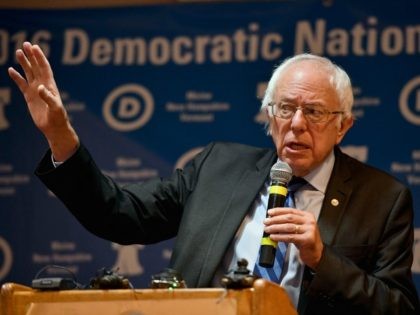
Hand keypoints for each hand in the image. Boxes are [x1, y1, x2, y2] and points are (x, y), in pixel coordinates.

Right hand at [8, 42, 78, 160]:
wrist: (54, 127)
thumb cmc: (58, 117)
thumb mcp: (55, 107)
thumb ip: (48, 97)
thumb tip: (39, 87)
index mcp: (50, 85)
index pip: (45, 68)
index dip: (40, 57)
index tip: (35, 47)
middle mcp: (43, 85)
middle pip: (36, 67)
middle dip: (32, 56)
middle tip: (25, 44)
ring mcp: (36, 90)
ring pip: (29, 73)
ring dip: (24, 63)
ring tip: (18, 52)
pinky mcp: (29, 97)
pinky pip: (22, 84)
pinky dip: (16, 77)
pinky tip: (11, 70)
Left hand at [265, 207, 323, 269]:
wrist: (316, 254)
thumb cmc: (305, 240)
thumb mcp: (299, 228)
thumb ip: (289, 223)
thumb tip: (272, 220)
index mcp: (307, 215)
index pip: (290, 210)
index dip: (279, 211)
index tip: (269, 212)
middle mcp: (309, 221)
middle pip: (289, 218)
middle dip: (275, 219)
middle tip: (266, 222)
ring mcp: (310, 230)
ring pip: (288, 227)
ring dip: (275, 228)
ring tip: (267, 229)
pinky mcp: (307, 239)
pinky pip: (290, 237)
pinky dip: (280, 237)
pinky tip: (273, 237)